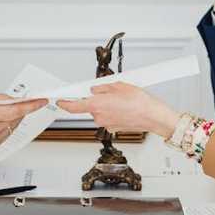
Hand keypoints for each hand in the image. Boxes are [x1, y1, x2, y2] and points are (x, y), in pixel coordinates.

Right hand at [0, 90, 47, 149]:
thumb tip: (13, 99)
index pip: (16, 110)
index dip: (31, 105)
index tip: (41, 101)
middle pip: (17, 118)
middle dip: (20, 109)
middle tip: (17, 101)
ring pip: (13, 126)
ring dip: (13, 117)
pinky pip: (7, 134)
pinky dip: (7, 126)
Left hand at [57, 83, 180, 137]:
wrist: (154, 117)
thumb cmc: (140, 103)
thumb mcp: (120, 86)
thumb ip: (103, 87)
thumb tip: (96, 89)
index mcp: (97, 105)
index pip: (73, 106)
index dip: (64, 103)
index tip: (60, 100)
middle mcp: (99, 117)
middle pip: (90, 106)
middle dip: (97, 99)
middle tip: (109, 92)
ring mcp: (107, 124)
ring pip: (100, 112)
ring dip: (106, 106)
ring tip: (122, 100)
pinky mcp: (114, 128)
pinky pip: (109, 118)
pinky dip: (114, 112)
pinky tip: (125, 108)